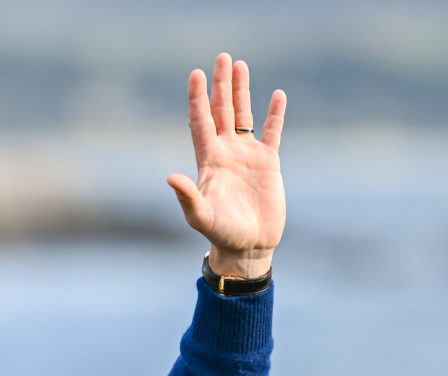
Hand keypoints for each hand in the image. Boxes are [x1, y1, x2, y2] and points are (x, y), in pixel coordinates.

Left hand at [166, 53, 286, 279]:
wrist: (247, 246)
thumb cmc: (220, 234)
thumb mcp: (200, 217)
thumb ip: (187, 197)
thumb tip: (170, 178)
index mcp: (207, 161)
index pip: (200, 121)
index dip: (197, 98)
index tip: (195, 74)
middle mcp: (225, 152)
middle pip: (221, 111)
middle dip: (220, 85)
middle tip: (221, 57)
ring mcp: (247, 155)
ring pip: (244, 115)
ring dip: (242, 91)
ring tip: (240, 65)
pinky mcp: (268, 162)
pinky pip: (272, 131)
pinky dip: (275, 114)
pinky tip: (277, 95)